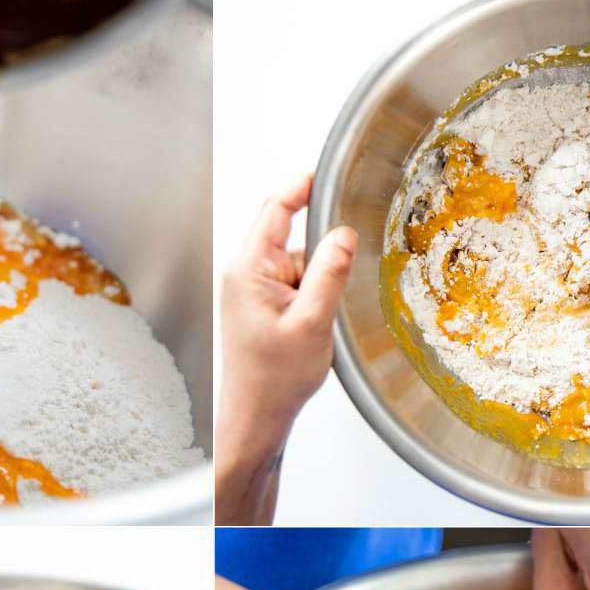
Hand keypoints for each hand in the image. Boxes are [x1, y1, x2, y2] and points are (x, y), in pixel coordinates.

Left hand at [215, 174, 356, 523]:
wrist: (257, 417)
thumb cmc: (273, 380)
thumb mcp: (311, 323)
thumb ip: (328, 273)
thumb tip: (343, 233)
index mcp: (248, 270)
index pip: (275, 209)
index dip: (302, 187)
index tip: (326, 172)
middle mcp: (246, 275)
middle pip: (293, 237)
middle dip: (321, 255)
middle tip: (333, 288)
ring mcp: (254, 291)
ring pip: (301, 265)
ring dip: (318, 284)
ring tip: (317, 324)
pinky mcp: (265, 307)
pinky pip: (298, 286)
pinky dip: (313, 299)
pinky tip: (314, 328)